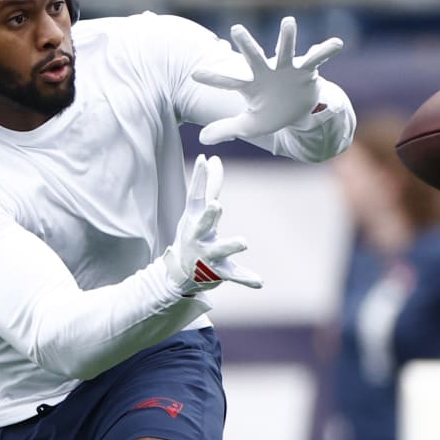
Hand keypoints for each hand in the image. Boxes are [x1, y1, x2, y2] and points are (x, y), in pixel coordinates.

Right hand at [163, 155, 261, 295]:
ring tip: (243, 242)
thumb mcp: (197, 210)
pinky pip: (233, 275)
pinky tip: (259, 282)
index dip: (198, 178)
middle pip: (202, 225)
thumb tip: (212, 157)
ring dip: (230, 246)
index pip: (195, 196)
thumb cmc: (192, 233)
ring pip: (219, 251)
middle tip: (217, 205)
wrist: (180, 273)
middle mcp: (198, 237)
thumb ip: (208, 185)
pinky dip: (246, 278)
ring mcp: (207, 256)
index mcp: (194, 219)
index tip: (203, 160)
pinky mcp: (218, 272)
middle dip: (208, 216)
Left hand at [192, 16, 342, 146]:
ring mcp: (287, 68)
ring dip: (288, 37)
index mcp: (251, 84)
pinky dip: (326, 51)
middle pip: (254, 57)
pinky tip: (337, 43)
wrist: (298, 110)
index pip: (229, 81)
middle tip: (235, 29)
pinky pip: (317, 59)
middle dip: (246, 44)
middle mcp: (267, 72)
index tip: (195, 74)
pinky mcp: (307, 70)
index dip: (213, 79)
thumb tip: (202, 140)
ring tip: (289, 21)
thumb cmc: (271, 113)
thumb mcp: (249, 125)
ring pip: (287, 50)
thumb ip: (226, 129)